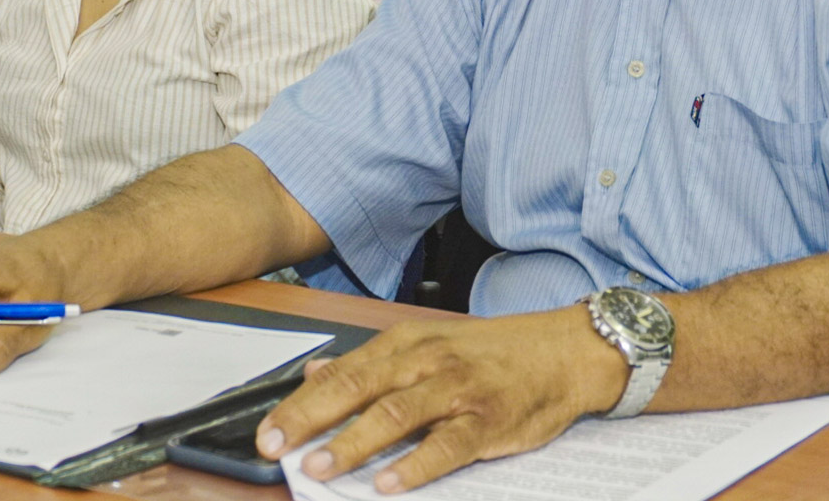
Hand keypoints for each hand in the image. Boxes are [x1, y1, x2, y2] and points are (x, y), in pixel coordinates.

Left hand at [257, 305, 626, 493]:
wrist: (562, 351)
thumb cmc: (490, 353)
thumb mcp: (425, 344)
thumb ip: (369, 362)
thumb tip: (315, 372)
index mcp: (404, 344)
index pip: (341, 373)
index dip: (299, 403)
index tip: (266, 432)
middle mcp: (426, 362)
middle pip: (357, 389)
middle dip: (311, 420)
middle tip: (276, 448)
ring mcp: (457, 390)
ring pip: (396, 415)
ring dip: (353, 442)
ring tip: (320, 466)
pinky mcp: (489, 419)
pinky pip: (448, 444)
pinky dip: (417, 465)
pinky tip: (390, 484)